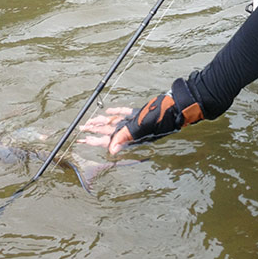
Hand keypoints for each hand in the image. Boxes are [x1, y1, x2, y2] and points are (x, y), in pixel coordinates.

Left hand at [78, 79, 204, 154]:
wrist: (176, 108)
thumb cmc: (159, 118)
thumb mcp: (139, 128)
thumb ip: (124, 137)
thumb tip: (110, 151)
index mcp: (130, 136)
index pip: (107, 140)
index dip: (93, 140)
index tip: (81, 140)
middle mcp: (131, 130)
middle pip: (108, 131)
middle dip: (94, 130)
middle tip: (81, 129)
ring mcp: (136, 122)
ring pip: (115, 122)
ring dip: (103, 121)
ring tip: (92, 121)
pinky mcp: (142, 114)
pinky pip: (126, 114)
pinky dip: (117, 112)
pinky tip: (109, 110)